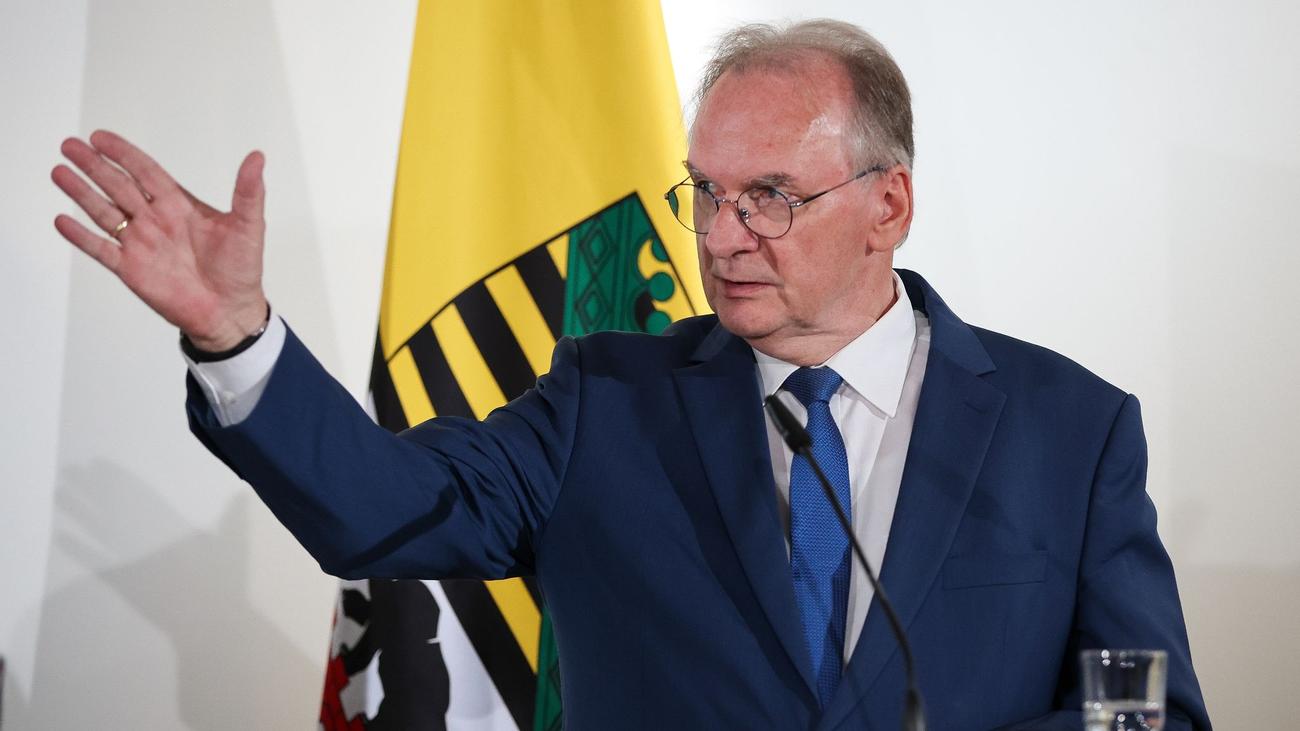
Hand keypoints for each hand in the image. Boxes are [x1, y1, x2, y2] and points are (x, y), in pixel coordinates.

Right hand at [51, 130, 269, 350]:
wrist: (231, 312)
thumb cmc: (242, 269)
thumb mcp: (249, 226)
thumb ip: (248, 191)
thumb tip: (258, 157)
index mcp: (180, 206)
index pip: (146, 172)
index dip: (124, 154)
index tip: (100, 137)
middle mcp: (156, 220)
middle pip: (118, 186)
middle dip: (94, 165)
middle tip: (70, 145)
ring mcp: (141, 244)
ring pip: (104, 212)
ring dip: (81, 193)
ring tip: (59, 171)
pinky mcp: (131, 269)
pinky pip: (101, 249)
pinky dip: (81, 236)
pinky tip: (62, 220)